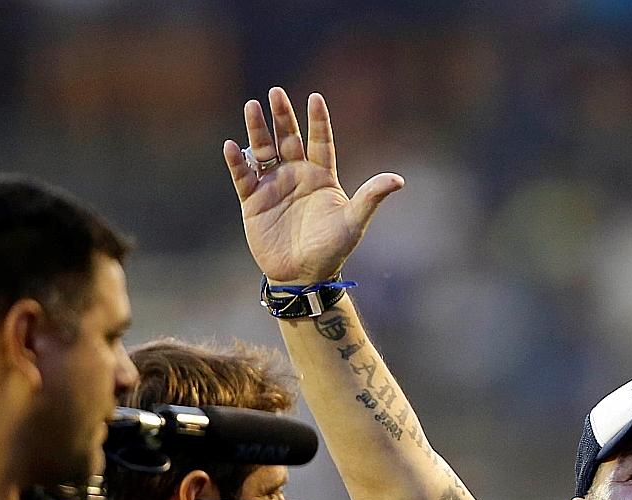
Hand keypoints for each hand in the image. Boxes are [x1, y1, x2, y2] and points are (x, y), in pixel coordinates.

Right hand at [224, 87, 403, 283]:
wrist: (304, 275)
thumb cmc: (332, 249)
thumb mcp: (354, 221)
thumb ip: (371, 197)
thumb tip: (399, 180)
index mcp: (322, 177)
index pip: (319, 142)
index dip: (318, 121)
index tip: (315, 98)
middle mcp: (296, 176)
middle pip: (288, 138)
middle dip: (282, 116)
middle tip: (276, 92)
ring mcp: (273, 186)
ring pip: (263, 150)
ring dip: (257, 130)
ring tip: (252, 106)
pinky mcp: (253, 200)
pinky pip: (243, 176)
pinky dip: (237, 161)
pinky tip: (233, 146)